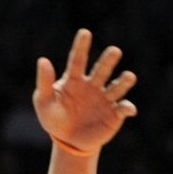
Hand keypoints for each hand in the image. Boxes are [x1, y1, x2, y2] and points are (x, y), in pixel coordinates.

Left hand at [33, 29, 136, 155]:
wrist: (67, 141)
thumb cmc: (54, 118)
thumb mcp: (44, 102)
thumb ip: (44, 82)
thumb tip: (43, 60)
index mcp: (75, 80)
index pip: (78, 60)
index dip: (81, 46)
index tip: (85, 32)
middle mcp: (93, 85)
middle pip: (102, 69)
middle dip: (109, 60)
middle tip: (114, 51)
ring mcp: (105, 99)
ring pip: (117, 86)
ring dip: (124, 81)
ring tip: (129, 76)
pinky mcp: (114, 114)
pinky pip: (123, 108)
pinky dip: (127, 107)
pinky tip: (128, 109)